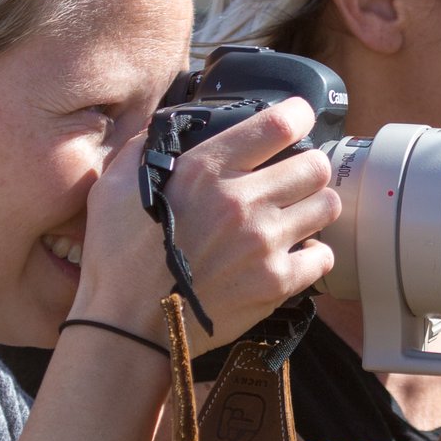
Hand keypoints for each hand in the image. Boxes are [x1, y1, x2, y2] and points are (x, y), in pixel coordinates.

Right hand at [73, 100, 341, 343]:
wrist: (127, 326)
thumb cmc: (116, 257)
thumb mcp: (113, 186)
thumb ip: (145, 149)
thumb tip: (168, 127)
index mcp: (204, 169)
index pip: (278, 125)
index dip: (297, 115)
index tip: (298, 118)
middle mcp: (242, 201)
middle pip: (315, 166)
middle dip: (308, 168)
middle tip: (294, 178)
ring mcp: (264, 244)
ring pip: (327, 207)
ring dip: (313, 207)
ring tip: (296, 215)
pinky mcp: (276, 283)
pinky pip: (323, 257)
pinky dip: (312, 254)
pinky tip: (293, 254)